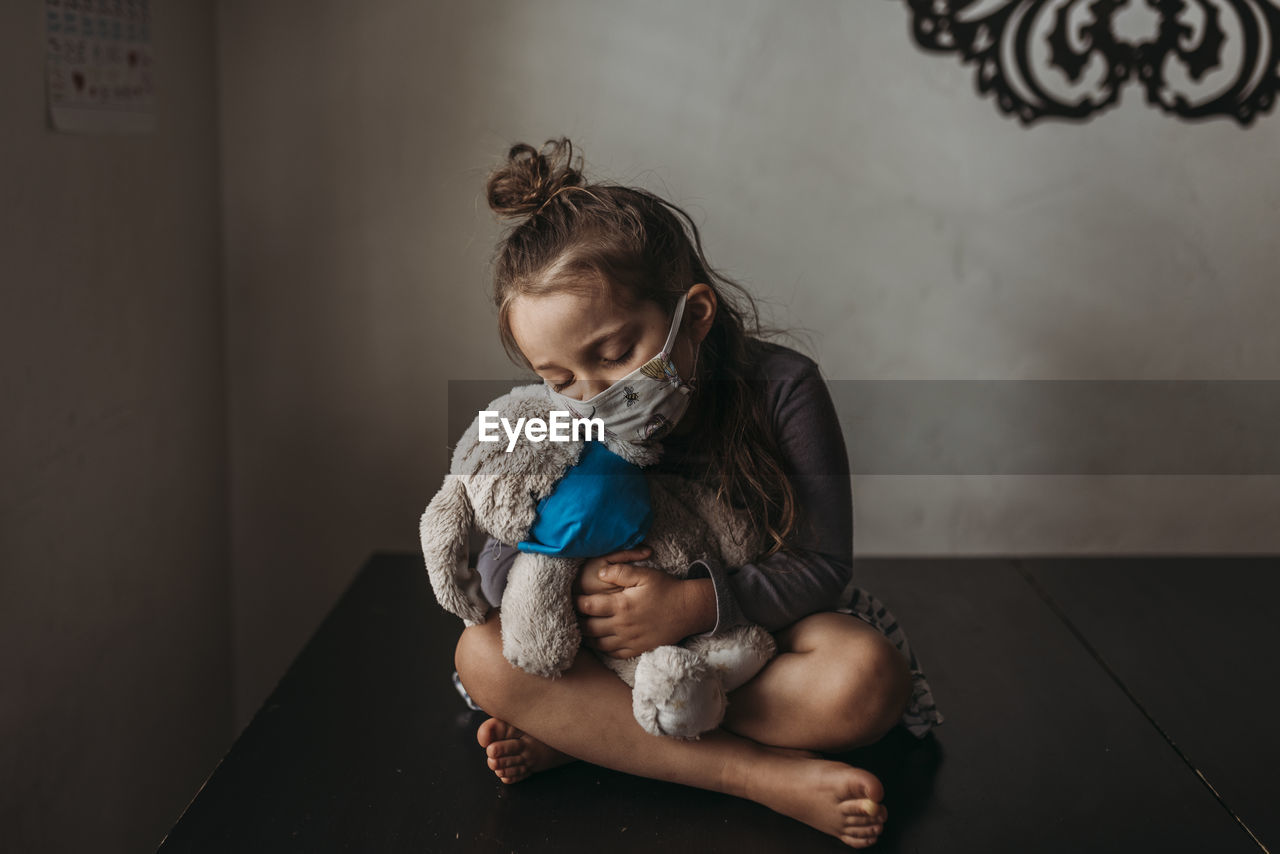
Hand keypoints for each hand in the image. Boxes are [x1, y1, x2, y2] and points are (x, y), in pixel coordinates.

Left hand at [574, 548, 716, 658]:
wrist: (688, 610)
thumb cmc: (666, 589)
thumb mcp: (644, 574)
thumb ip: (620, 571)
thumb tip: (600, 572)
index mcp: (621, 605)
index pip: (588, 606)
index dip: (575, 601)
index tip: (571, 597)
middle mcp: (622, 626)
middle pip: (588, 627)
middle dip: (577, 620)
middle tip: (571, 614)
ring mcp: (629, 640)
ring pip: (598, 643)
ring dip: (587, 636)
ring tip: (582, 627)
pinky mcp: (637, 649)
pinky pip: (613, 653)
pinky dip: (602, 648)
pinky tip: (599, 640)